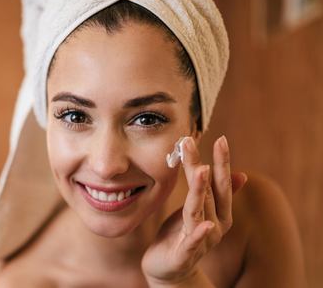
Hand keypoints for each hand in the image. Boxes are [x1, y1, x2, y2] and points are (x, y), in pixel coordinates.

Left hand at [141, 136, 247, 286]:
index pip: (222, 183)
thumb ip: (214, 192)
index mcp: (219, 212)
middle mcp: (215, 224)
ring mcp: (202, 240)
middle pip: (209, 191)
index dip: (222, 162)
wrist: (168, 269)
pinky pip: (193, 242)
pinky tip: (205, 224)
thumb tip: (241, 174)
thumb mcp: (198, 209)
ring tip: (201, 169)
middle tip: (191, 142)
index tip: (221, 139)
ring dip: (201, 190)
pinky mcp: (186, 255)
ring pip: (199, 210)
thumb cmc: (181, 235)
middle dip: (203, 166)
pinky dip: (199, 233)